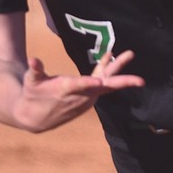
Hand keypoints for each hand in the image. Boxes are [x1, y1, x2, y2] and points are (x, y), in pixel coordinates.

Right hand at [17, 49, 144, 131]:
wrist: (35, 118)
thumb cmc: (32, 96)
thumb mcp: (31, 82)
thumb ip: (35, 70)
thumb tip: (33, 59)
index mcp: (66, 90)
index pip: (80, 86)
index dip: (89, 83)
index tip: (99, 81)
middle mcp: (81, 96)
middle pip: (104, 87)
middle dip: (123, 82)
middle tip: (140, 80)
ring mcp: (86, 99)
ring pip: (106, 84)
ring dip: (117, 68)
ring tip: (129, 54)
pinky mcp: (88, 98)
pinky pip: (102, 84)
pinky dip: (107, 71)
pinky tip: (110, 56)